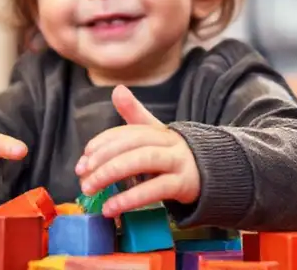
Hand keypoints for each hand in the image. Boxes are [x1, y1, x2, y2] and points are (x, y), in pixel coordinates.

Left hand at [74, 85, 200, 217]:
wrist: (214, 177)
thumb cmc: (175, 156)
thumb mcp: (155, 135)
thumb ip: (134, 115)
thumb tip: (117, 89)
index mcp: (159, 131)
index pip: (127, 131)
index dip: (103, 143)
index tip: (84, 157)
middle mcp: (170, 142)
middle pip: (133, 144)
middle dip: (103, 159)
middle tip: (82, 176)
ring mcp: (178, 162)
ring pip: (143, 161)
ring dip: (112, 174)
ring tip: (90, 189)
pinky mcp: (184, 185)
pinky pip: (155, 189)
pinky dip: (130, 199)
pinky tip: (112, 207)